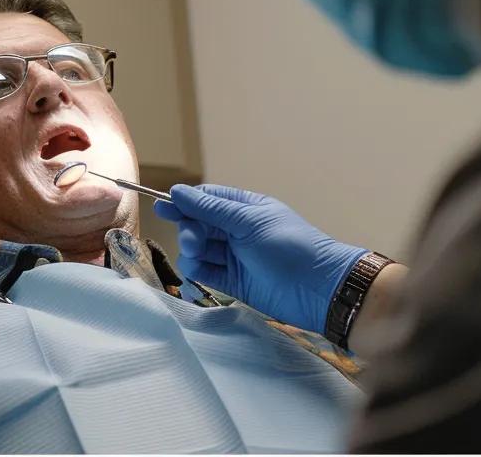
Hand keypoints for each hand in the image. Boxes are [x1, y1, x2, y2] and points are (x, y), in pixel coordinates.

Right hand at [154, 184, 368, 333]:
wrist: (317, 290)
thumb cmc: (289, 246)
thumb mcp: (249, 222)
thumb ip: (211, 209)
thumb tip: (177, 191)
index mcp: (245, 208)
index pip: (208, 199)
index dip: (185, 202)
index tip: (163, 207)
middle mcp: (238, 231)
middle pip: (199, 225)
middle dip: (190, 230)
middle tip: (194, 242)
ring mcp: (235, 257)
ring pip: (200, 250)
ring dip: (192, 252)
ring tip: (198, 258)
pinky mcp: (233, 282)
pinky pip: (206, 272)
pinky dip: (197, 271)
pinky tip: (197, 272)